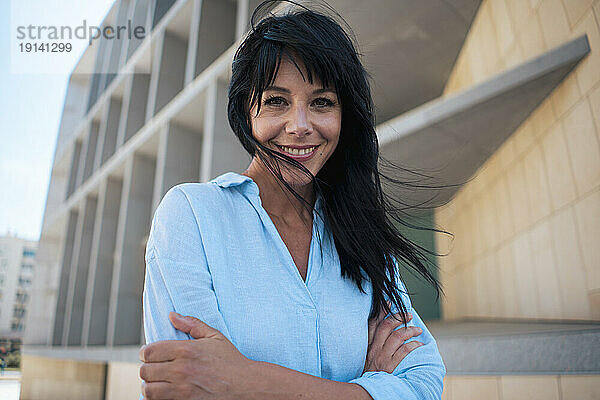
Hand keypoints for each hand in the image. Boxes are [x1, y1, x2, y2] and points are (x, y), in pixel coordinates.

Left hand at [139, 312, 256, 398]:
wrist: (246, 386)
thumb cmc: (231, 362)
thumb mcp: (215, 337)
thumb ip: (192, 324)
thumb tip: (172, 316)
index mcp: (186, 350)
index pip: (150, 352)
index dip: (146, 353)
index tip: (149, 354)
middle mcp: (182, 370)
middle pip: (146, 371)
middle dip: (147, 368)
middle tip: (154, 368)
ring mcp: (182, 391)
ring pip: (148, 389)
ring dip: (150, 385)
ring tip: (156, 382)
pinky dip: (157, 398)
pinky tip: (164, 392)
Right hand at [362, 302, 423, 373]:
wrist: (364, 390)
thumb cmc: (366, 372)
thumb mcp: (364, 356)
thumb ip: (371, 343)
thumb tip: (380, 330)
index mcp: (366, 344)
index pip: (372, 323)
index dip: (381, 312)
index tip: (389, 303)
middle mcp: (374, 348)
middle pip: (386, 326)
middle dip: (399, 318)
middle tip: (409, 315)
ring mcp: (382, 357)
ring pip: (397, 336)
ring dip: (409, 331)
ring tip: (417, 330)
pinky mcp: (390, 366)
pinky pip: (404, 351)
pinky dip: (413, 345)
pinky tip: (419, 344)